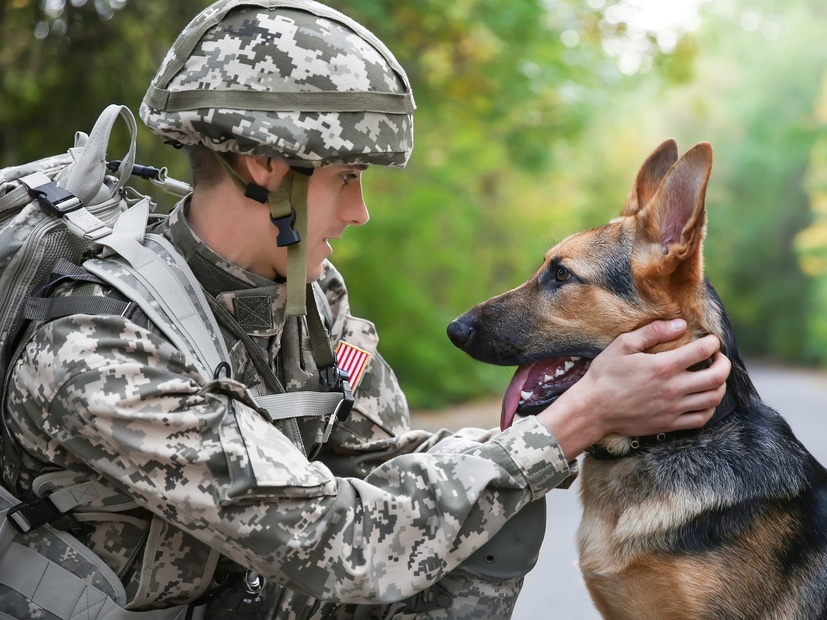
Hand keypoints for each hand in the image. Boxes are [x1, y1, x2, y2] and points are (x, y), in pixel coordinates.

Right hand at [537, 319, 730, 459]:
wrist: (593, 409)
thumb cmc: (605, 374)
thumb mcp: (623, 344)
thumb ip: (653, 331)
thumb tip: (680, 324)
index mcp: (664, 366)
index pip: (703, 351)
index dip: (712, 343)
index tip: (710, 340)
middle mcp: (674, 388)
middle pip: (717, 377)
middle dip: (723, 363)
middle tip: (717, 357)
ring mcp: (674, 408)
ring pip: (714, 398)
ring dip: (720, 385)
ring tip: (713, 377)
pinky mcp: (669, 424)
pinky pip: (701, 418)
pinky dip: (709, 407)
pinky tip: (703, 398)